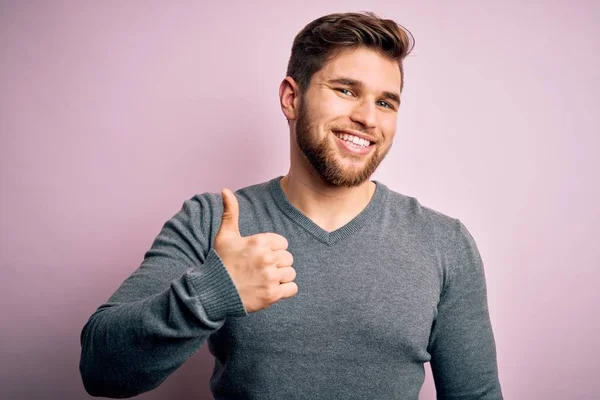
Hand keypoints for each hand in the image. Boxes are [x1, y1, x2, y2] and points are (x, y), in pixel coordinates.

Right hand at [213, 188, 297, 312]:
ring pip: (291, 273)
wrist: (212, 292)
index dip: (272, 250)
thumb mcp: (225, 236)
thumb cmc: (221, 262)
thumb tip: (225, 189)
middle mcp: (266, 258)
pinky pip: (292, 288)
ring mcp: (270, 277)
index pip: (283, 243)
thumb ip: (230, 212)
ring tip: (264, 280)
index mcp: (259, 242)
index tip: (258, 257)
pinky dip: (285, 290)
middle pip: (288, 258)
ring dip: (281, 278)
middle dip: (277, 264)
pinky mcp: (272, 295)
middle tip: (260, 270)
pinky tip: (270, 289)